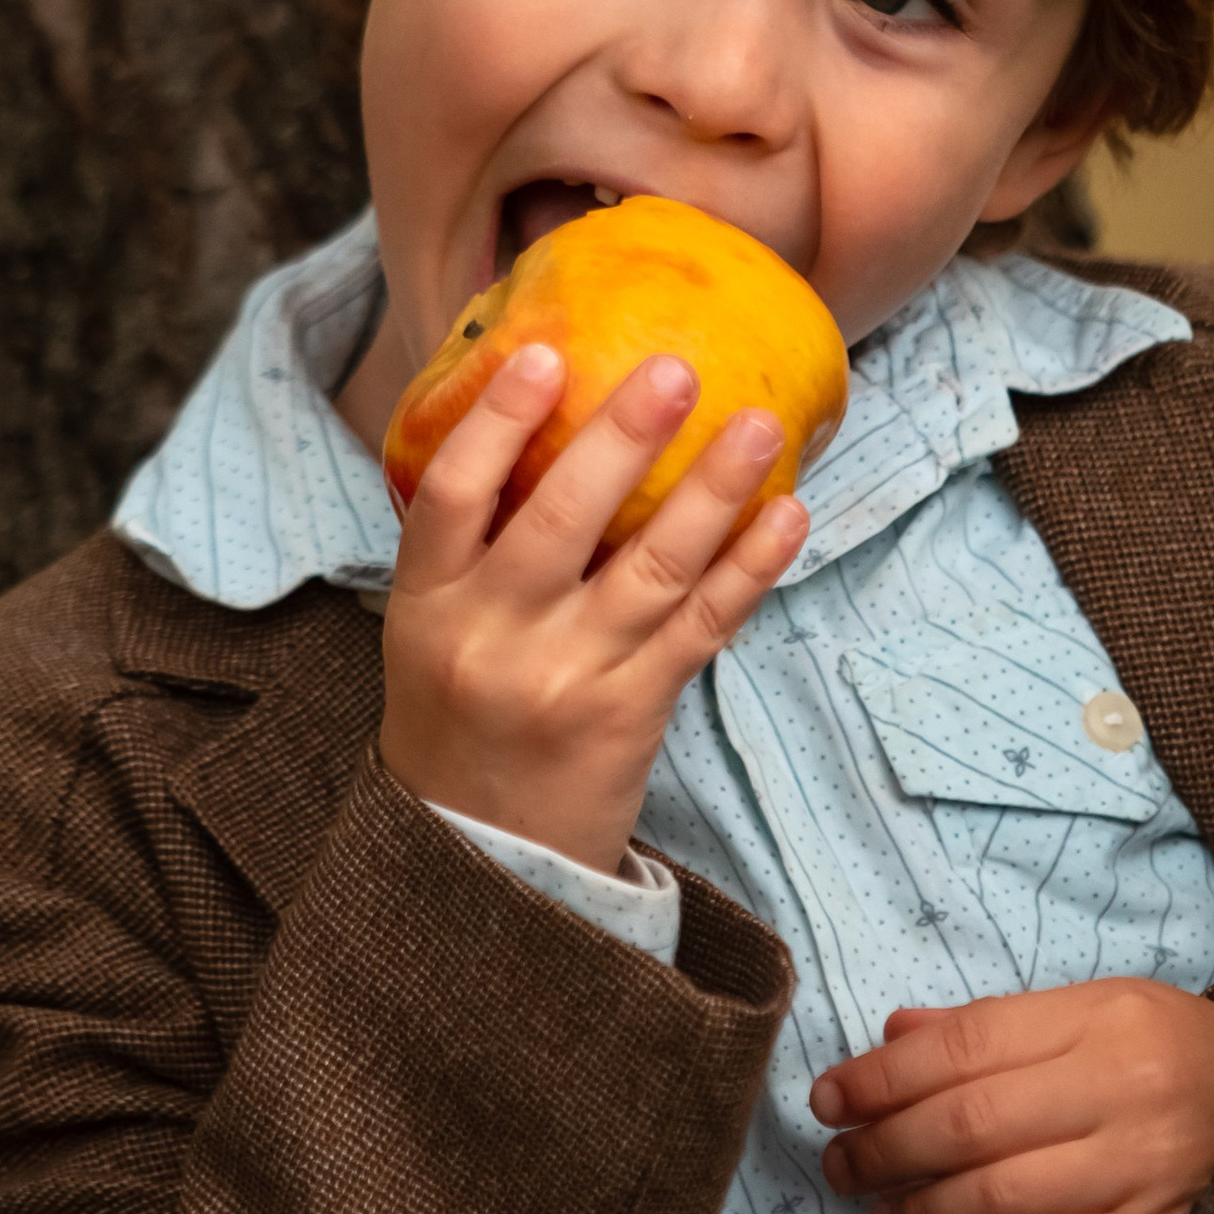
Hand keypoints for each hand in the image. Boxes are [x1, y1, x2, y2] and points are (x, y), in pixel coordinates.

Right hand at [379, 338, 808, 875]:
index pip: (450, 495)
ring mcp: (566, 678)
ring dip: (713, 489)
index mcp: (427, 604)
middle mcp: (492, 639)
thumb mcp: (430, 629)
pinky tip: (786, 514)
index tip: (545, 354)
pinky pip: (703, 626)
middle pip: (561, 519)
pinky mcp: (632, 714)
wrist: (479, 859)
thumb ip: (476, 544)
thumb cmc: (459, 714)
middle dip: (622, 438)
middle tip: (676, 368)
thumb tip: (554, 415)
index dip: (495, 421)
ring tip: (759, 425)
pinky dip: (750, 567)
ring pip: (652, 567)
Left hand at [808, 978, 1213, 1213]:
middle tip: (840, 1164)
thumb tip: (892, 1038)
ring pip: (999, 1202)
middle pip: (969, 1127)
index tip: (829, 1098)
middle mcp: (1124, 1092)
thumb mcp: (1100, 1008)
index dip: (882, 1076)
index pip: (967, 1045)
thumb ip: (998, 1025)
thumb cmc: (1182, 1054)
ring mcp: (1144, 1174)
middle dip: (884, 1149)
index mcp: (1105, 1018)